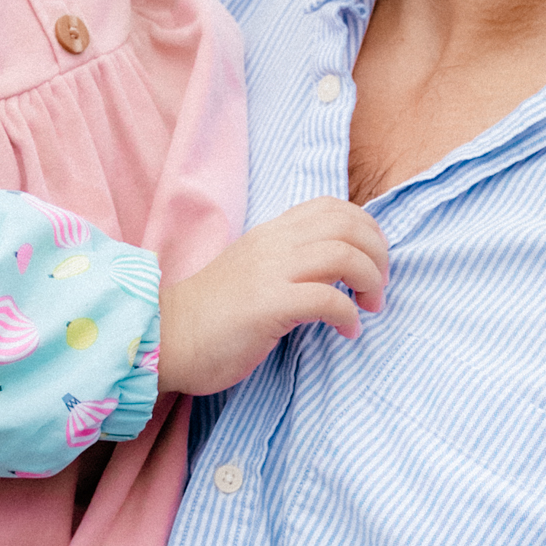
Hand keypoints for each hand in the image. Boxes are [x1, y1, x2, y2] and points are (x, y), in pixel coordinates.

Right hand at [158, 197, 388, 398]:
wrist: (167, 338)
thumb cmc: (212, 315)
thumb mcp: (254, 272)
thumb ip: (288, 262)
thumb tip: (334, 272)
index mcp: (271, 233)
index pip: (331, 207)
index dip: (366, 229)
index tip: (372, 261)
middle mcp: (273, 244)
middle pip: (347, 224)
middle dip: (377, 254)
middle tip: (378, 288)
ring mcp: (270, 272)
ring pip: (344, 254)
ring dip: (369, 281)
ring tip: (368, 307)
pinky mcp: (268, 306)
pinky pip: (327, 300)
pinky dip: (348, 315)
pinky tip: (348, 332)